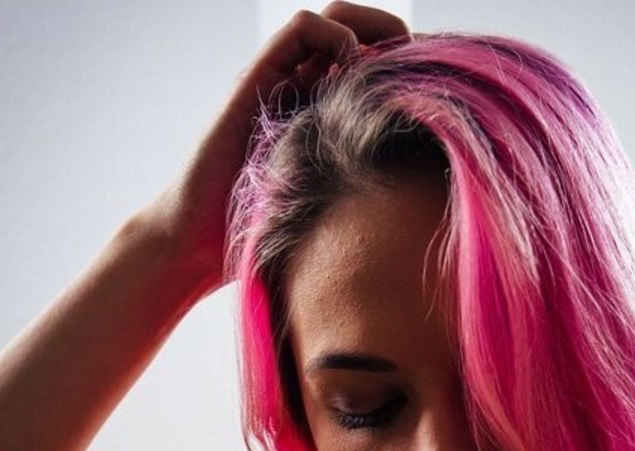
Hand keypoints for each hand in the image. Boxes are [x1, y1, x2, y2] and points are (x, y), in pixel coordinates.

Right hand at [145, 4, 409, 290]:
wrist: (199, 245)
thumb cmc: (266, 241)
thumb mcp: (336, 211)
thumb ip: (368, 191)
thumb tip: (431, 197)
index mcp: (324, 118)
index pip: (374, 66)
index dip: (406, 69)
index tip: (434, 94)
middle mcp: (302, 91)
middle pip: (360, 32)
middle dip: (396, 41)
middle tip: (423, 72)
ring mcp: (279, 82)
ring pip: (334, 20)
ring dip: (371, 30)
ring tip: (393, 66)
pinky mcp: (257, 80)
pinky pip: (301, 29)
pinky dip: (335, 36)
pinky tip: (351, 75)